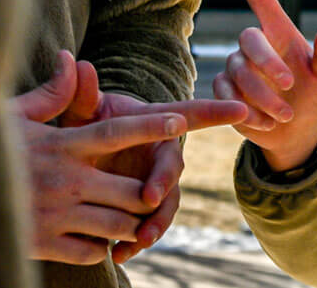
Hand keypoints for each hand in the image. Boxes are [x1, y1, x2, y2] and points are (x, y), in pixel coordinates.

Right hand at [13, 52, 193, 264]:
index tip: (180, 122)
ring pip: (118, 225)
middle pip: (132, 190)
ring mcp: (56, 214)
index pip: (117, 131)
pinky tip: (96, 240)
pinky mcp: (43, 243)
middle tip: (151, 194)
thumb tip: (71, 58)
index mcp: (64, 146)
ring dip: (131, 224)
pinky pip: (91, 252)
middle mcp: (66, 179)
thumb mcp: (14, 117)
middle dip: (149, 195)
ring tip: (130, 218)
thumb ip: (52, 93)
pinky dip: (101, 248)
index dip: (151, 126)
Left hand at [57, 64, 245, 262]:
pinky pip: (147, 225)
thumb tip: (75, 63)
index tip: (241, 110)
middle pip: (173, 167)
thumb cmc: (86, 126)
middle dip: (164, 183)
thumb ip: (81, 92)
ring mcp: (154, 182)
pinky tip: (120, 254)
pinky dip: (136, 240)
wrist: (76, 160)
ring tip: (138, 241)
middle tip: (148, 198)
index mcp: (155, 124)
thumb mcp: (82, 111)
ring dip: (156, 222)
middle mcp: (161, 153)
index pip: (191, 113)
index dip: (217, 111)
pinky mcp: (142, 208)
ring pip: (166, 203)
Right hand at [213, 0, 316, 172]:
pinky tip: (266, 123)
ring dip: (262, 96)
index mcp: (280, 35)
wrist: (294, 130)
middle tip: (290, 85)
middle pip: (249, 40)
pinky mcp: (224, 91)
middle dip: (268, 62)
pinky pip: (226, 96)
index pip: (263, 3)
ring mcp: (236, 68)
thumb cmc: (312, 95)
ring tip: (284, 116)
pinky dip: (248, 111)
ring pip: (237, 73)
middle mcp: (255, 47)